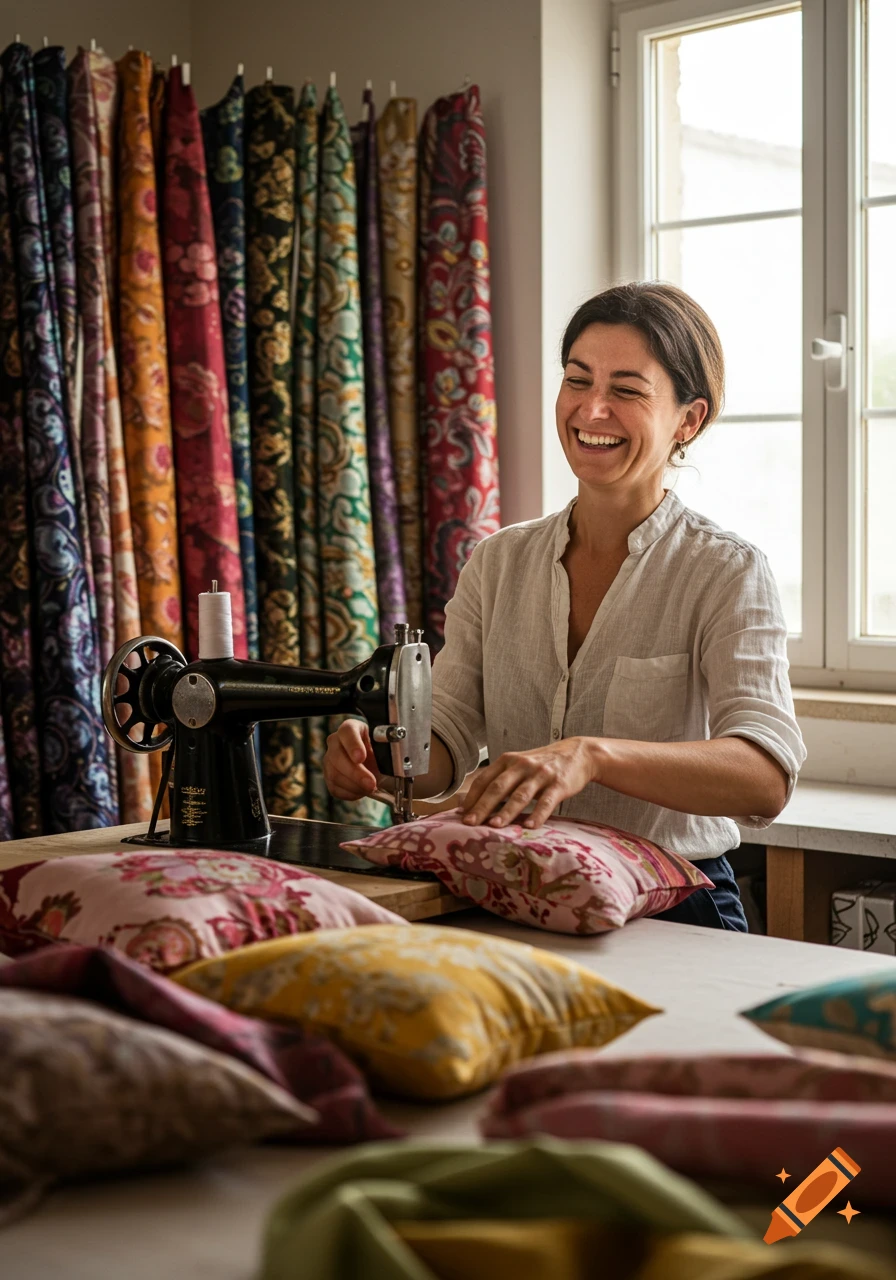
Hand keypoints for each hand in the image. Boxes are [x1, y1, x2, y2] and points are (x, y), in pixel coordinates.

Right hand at [323, 719, 383, 800]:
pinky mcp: (328, 777)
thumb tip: (392, 764)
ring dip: (354, 786)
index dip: (353, 745)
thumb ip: (386, 751)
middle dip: (355, 773)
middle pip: (337, 756)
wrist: (374, 764)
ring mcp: (329, 760)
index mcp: (351, 728)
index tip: (361, 757)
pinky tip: (362, 791)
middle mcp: (336, 742)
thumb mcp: (385, 747)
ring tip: (370, 788)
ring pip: (334, 774)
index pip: (347, 731)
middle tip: (371, 783)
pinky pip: (335, 788)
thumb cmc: (379, 752)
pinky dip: (350, 793)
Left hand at [461, 737, 599, 829]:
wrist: (577, 753)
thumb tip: (474, 804)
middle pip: (498, 787)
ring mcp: (541, 774)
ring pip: (520, 795)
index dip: (472, 798)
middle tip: (469, 823)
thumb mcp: (519, 766)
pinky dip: (538, 814)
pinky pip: (546, 801)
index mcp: (508, 761)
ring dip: (506, 811)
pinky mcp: (559, 784)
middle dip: (482, 806)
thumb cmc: (541, 765)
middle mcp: (522, 765)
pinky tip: (530, 827)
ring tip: (494, 826)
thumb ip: (500, 780)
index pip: (484, 780)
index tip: (460, 815)